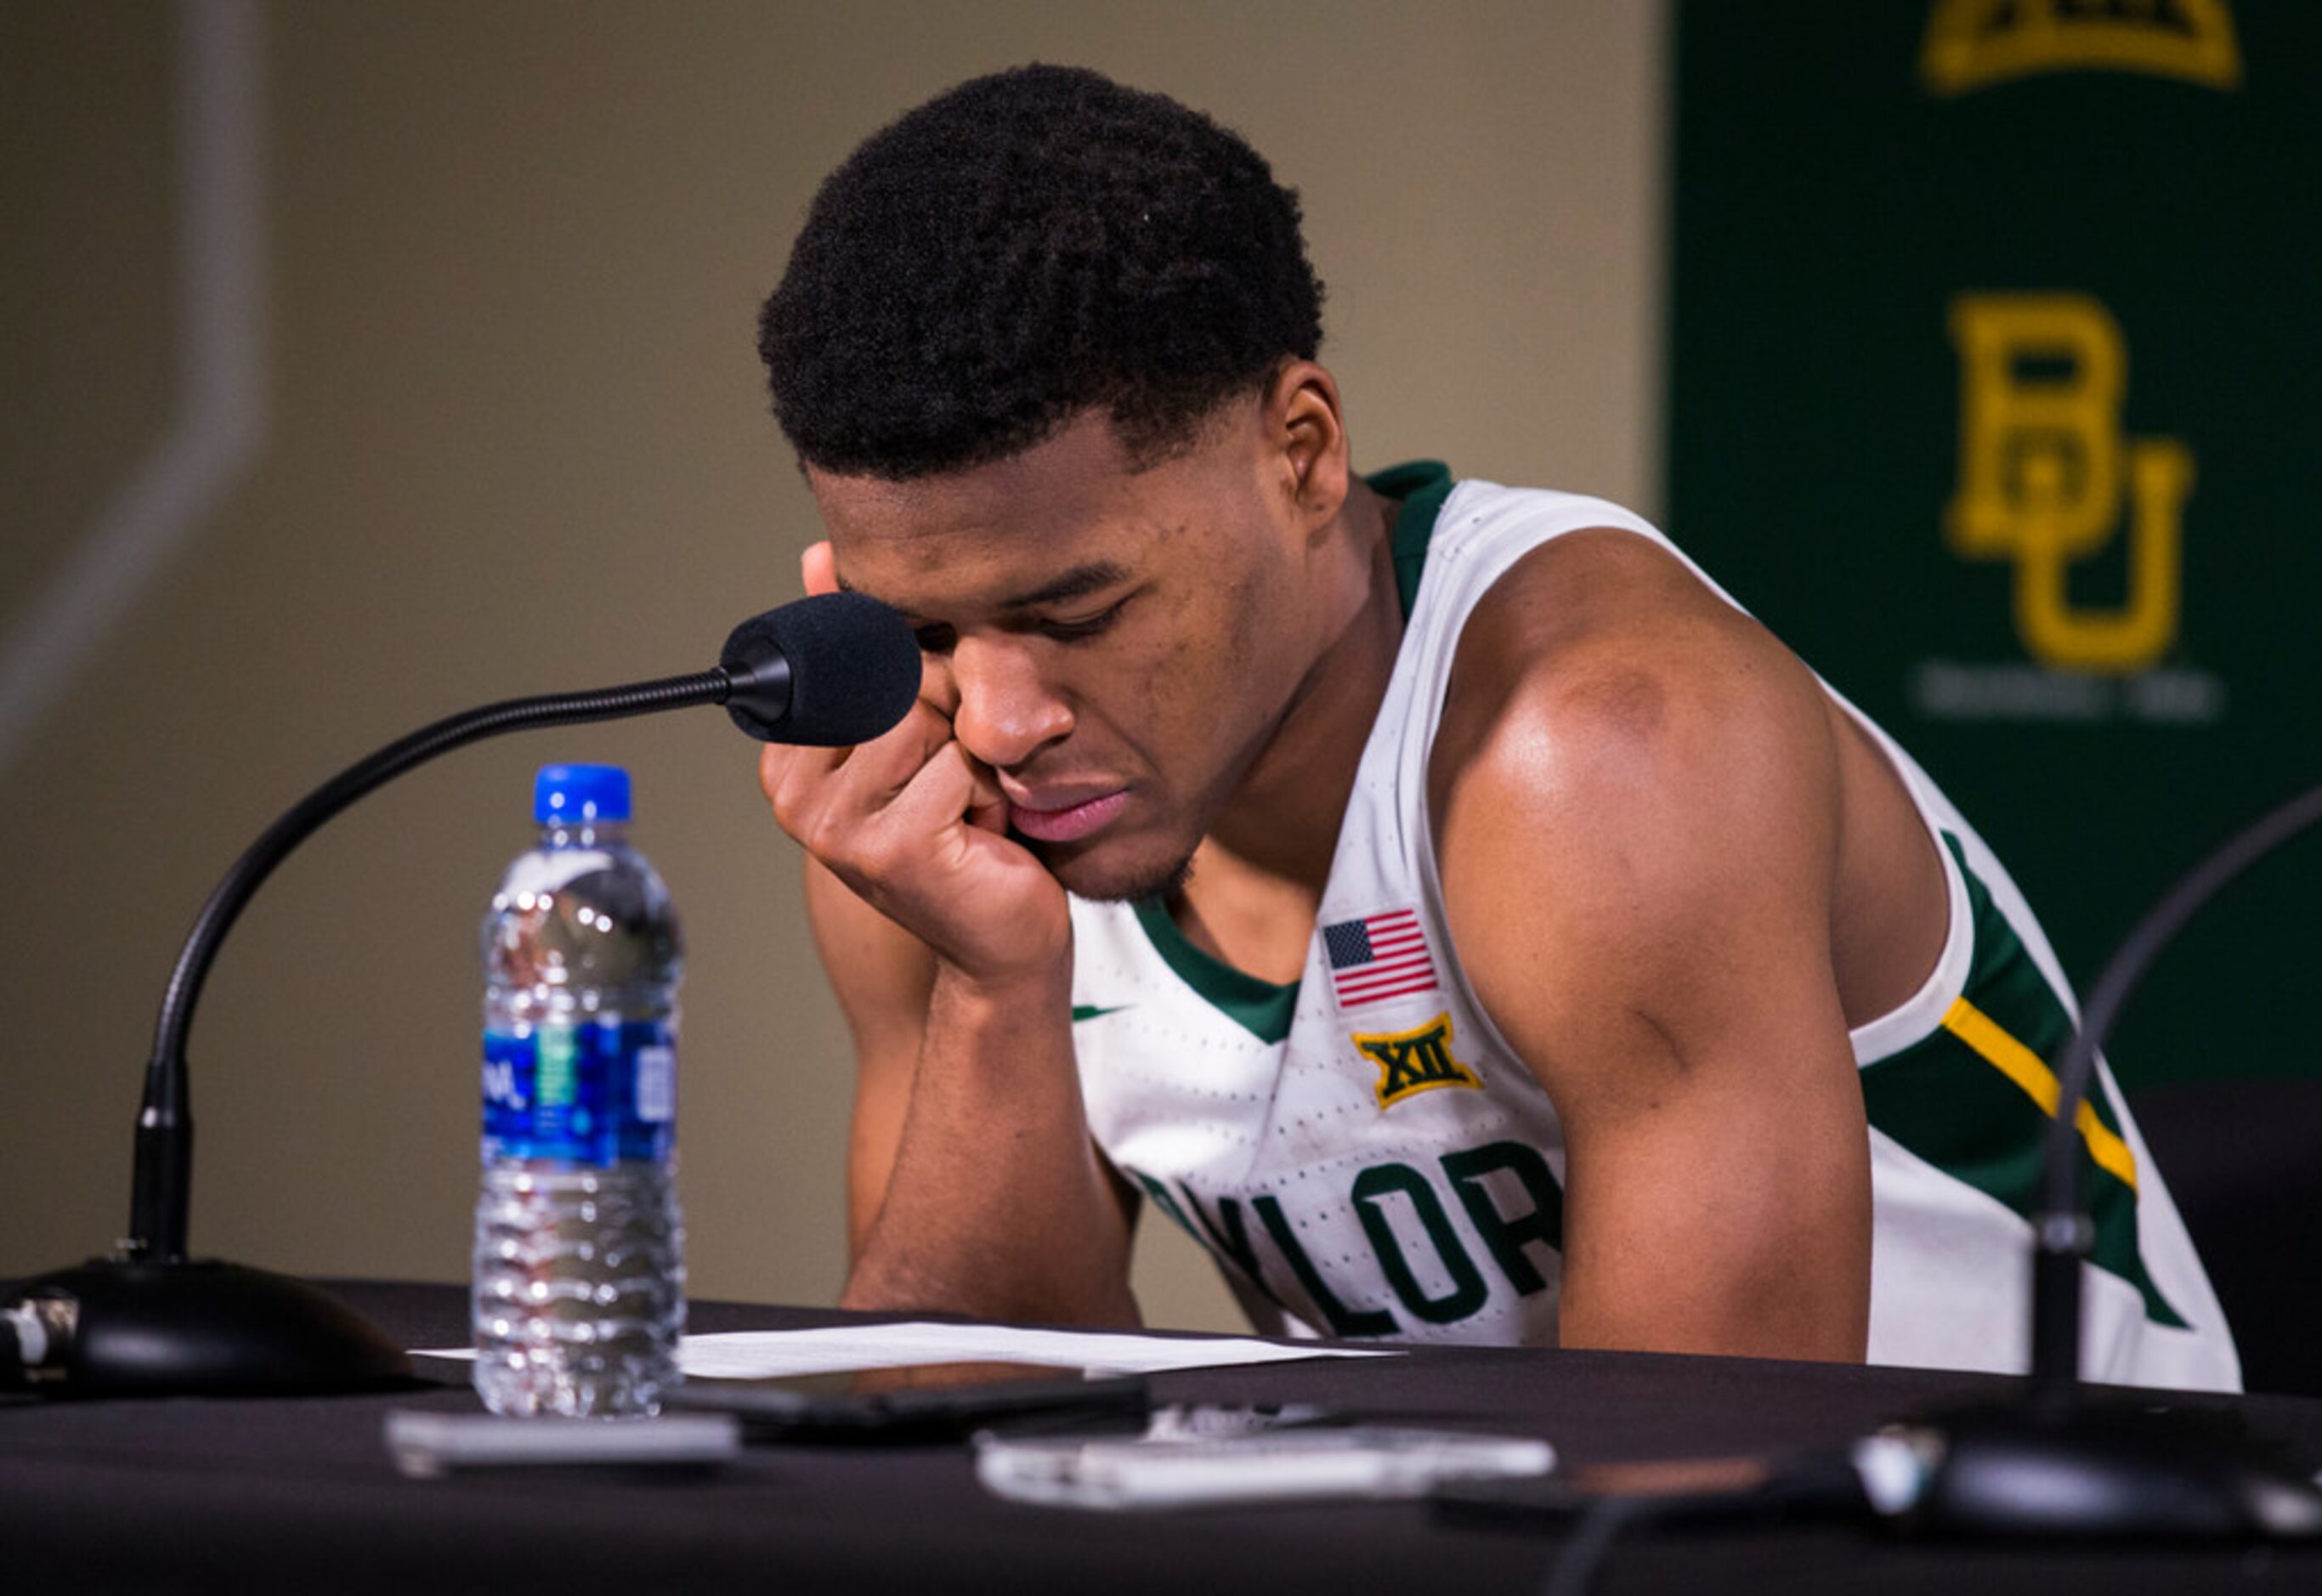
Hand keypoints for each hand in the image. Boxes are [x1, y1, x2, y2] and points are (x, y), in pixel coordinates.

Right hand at [760, 543, 1070, 987]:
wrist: (1004, 940)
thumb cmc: (967, 830)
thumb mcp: (918, 724)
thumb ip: (867, 646)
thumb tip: (818, 554)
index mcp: (788, 757)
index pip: (860, 653)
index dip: (920, 682)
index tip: (930, 743)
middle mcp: (794, 794)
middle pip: (899, 678)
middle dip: (955, 719)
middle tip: (957, 783)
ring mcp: (835, 826)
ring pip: (931, 714)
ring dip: (976, 756)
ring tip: (968, 805)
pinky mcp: (892, 847)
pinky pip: (962, 760)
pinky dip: (991, 790)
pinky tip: (982, 832)